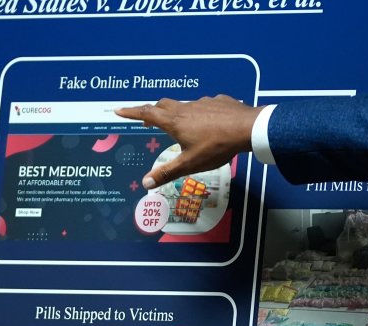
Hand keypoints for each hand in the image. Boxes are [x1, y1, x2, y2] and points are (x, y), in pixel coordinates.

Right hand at [115, 95, 263, 188]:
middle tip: (148, 121)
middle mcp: (185, 108)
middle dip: (152, 111)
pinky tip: (208, 122)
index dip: (131, 112)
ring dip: (176, 112)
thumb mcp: (190, 164)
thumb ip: (167, 172)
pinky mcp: (218, 101)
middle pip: (162, 105)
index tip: (120, 111)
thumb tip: (145, 183)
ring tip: (180, 125)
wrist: (248, 128)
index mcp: (174, 121)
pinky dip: (199, 112)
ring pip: (184, 105)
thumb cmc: (216, 146)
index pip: (147, 113)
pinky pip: (204, 105)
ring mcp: (202, 102)